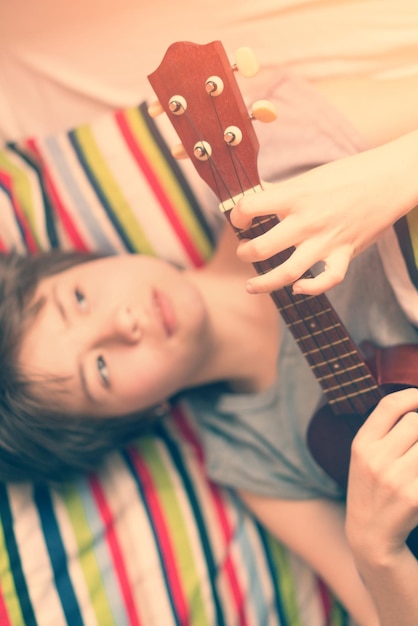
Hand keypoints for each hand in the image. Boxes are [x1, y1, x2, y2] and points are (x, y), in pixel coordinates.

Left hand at [230, 134, 417, 294]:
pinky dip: (311, 289)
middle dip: (244, 253)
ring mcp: (326, 241)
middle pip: (262, 248)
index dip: (236, 215)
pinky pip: (327, 280)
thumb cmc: (346, 176)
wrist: (388, 179)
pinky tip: (297, 288)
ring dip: (264, 283)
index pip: (249, 207)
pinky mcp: (344, 253)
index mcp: (295, 196)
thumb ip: (281, 191)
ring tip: (250, 285)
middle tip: (244, 250)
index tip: (239, 220)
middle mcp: (307, 221)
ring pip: (287, 272)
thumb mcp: (308, 177)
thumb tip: (253, 196)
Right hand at [345, 388, 417, 563]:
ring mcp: (396, 479)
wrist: (370, 536)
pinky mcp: (414, 497)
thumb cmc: (372, 488)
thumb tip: (416, 406)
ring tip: (414, 462)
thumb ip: (384, 430)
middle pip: (415, 422)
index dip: (412, 396)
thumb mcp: (365, 456)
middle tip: (416, 444)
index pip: (389, 406)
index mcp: (361, 444)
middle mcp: (375, 459)